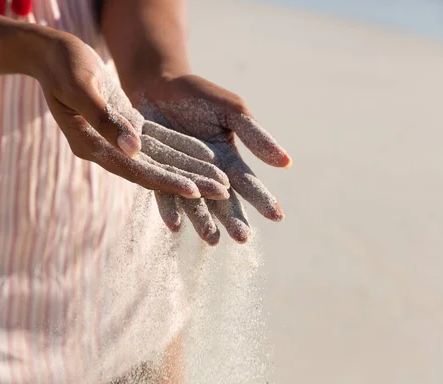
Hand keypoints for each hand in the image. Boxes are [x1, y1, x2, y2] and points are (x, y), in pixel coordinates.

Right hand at [23, 30, 228, 198]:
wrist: (50, 53)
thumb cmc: (64, 64)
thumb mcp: (81, 87)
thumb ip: (105, 120)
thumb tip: (133, 151)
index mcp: (90, 144)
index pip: (135, 170)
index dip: (165, 181)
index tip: (195, 192)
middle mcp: (103, 149)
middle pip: (151, 172)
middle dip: (186, 182)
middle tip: (221, 194)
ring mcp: (112, 140)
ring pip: (156, 161)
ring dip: (187, 171)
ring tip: (218, 182)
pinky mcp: (122, 128)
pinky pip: (154, 144)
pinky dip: (177, 151)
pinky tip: (200, 159)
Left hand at [135, 75, 291, 243]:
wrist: (158, 85)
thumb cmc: (199, 95)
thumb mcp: (232, 111)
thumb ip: (255, 137)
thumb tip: (286, 163)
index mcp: (228, 161)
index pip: (249, 184)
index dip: (263, 199)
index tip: (278, 216)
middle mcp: (206, 175)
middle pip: (222, 202)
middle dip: (232, 220)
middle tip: (241, 238)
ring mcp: (181, 176)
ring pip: (195, 204)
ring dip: (203, 222)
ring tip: (211, 240)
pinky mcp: (156, 173)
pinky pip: (163, 192)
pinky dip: (170, 208)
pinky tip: (175, 225)